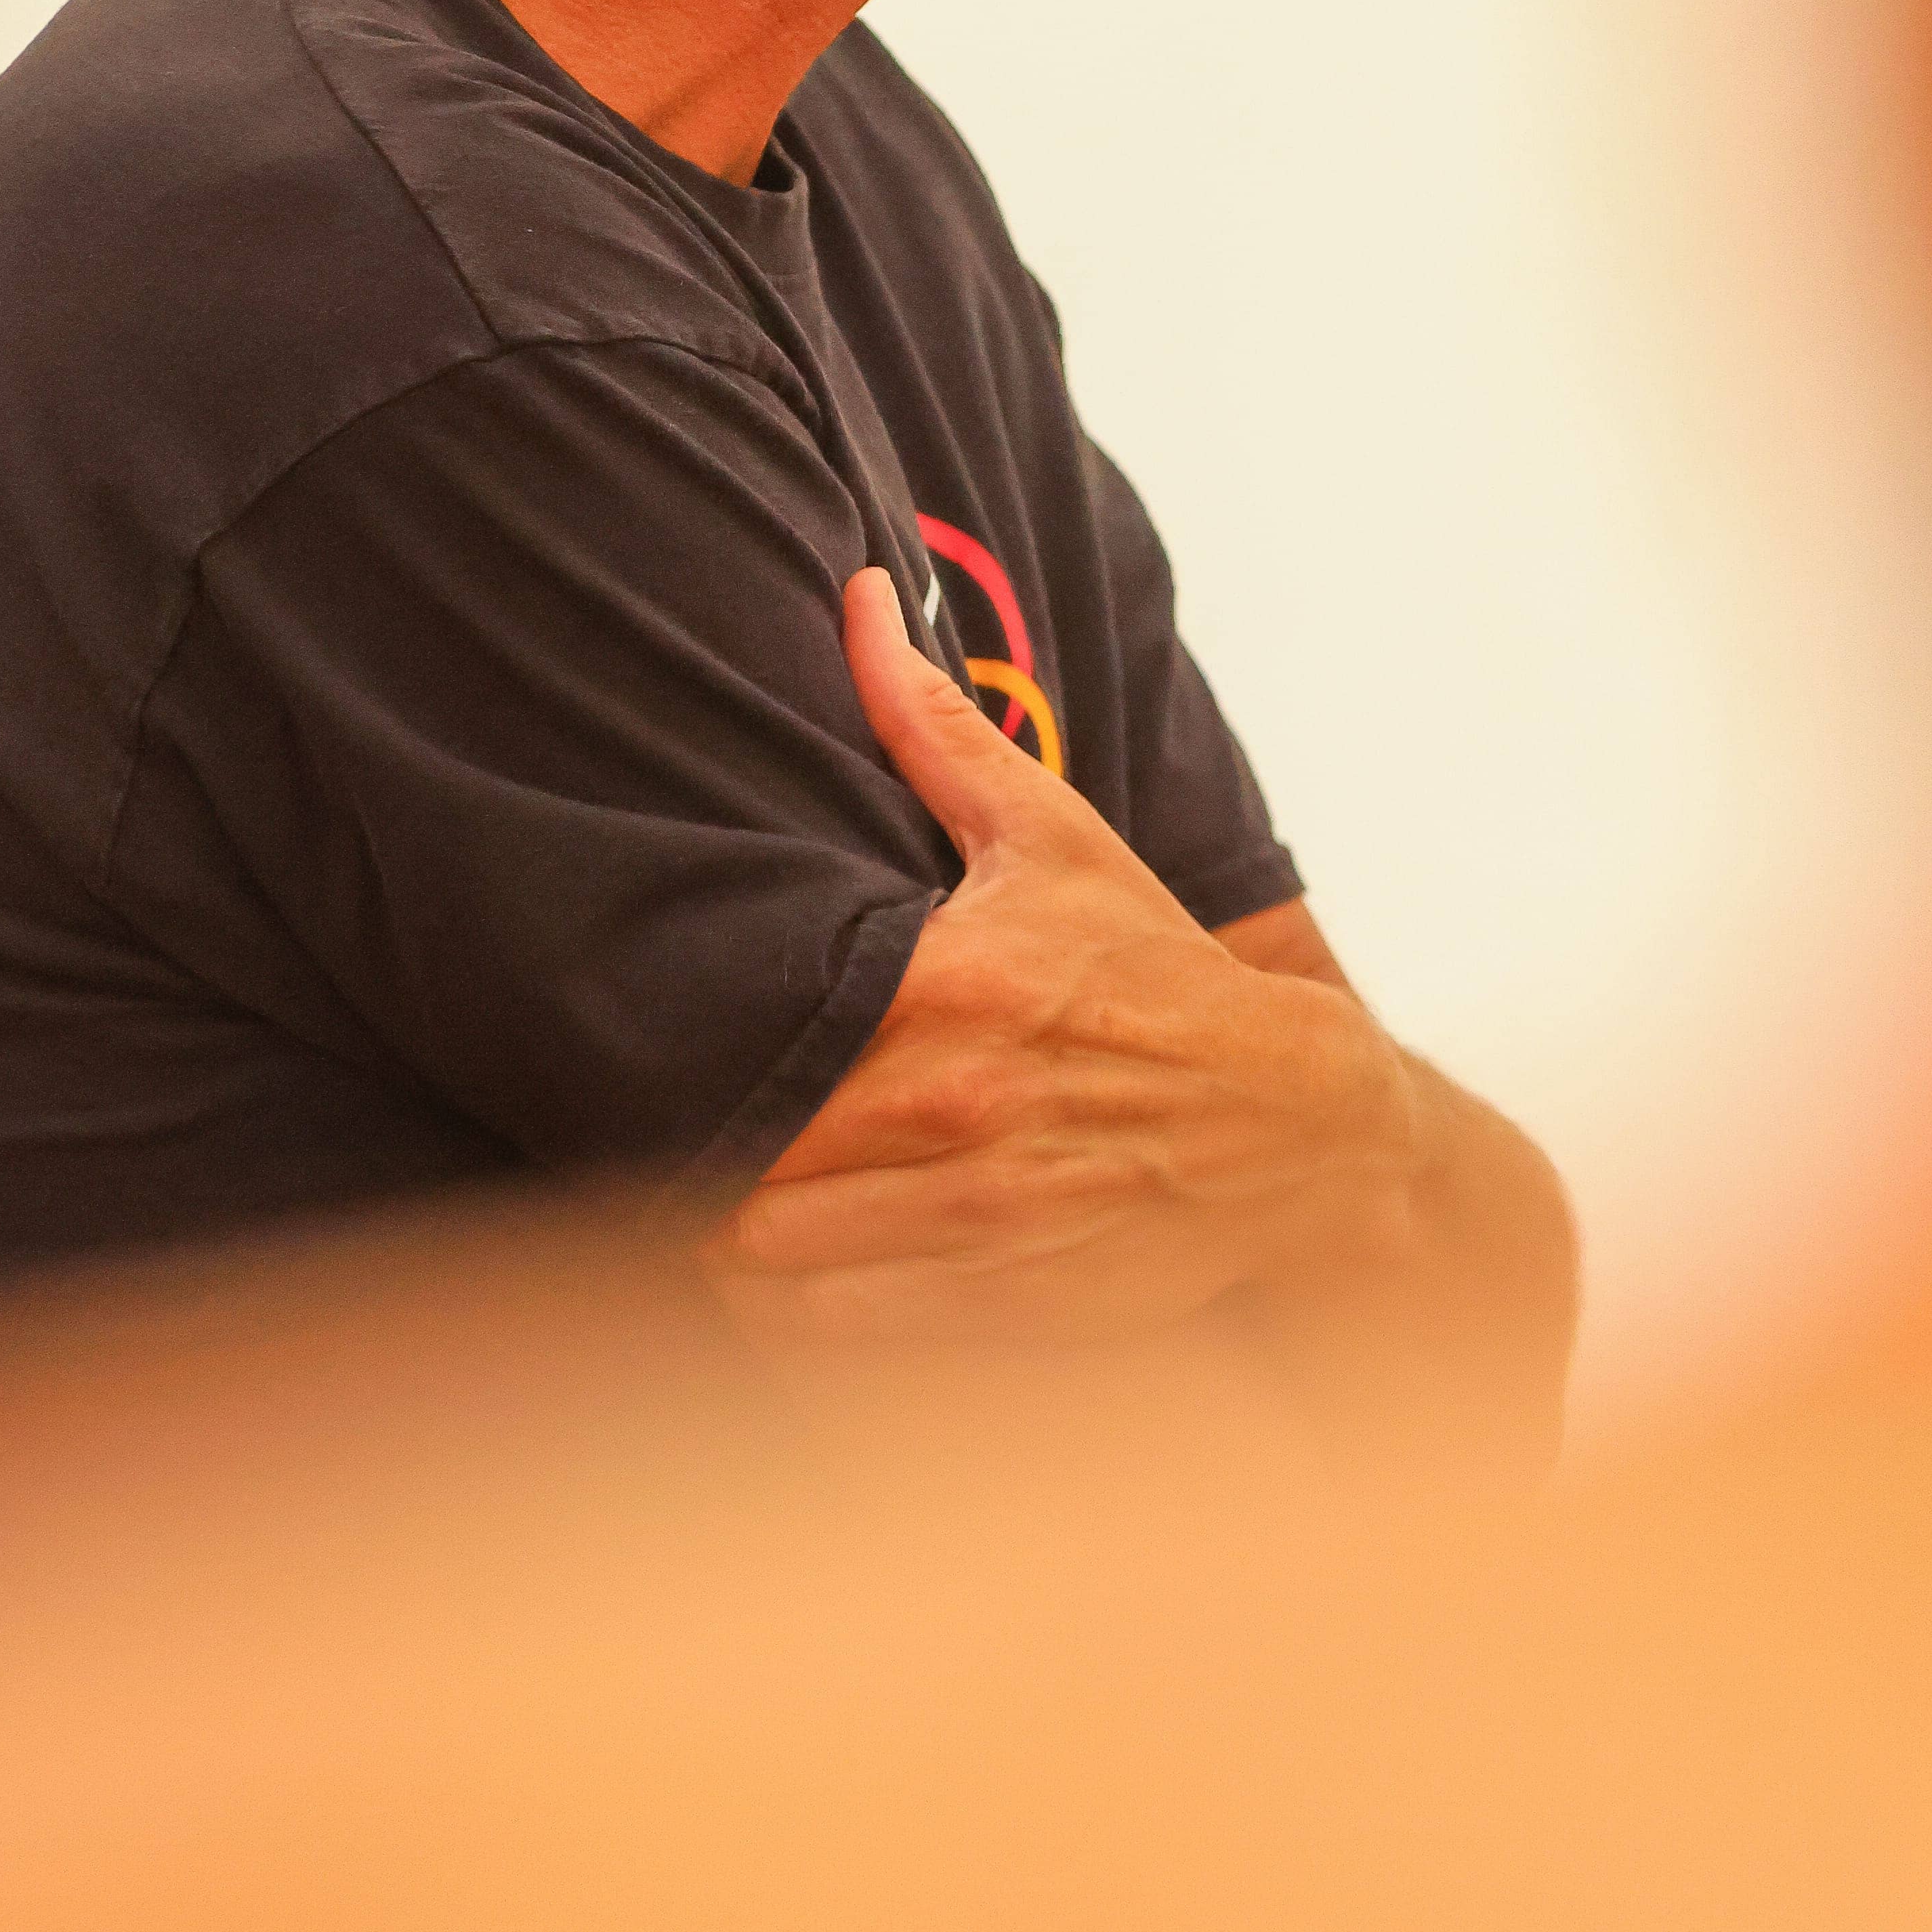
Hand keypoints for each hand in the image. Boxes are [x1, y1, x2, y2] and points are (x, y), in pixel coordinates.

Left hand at [704, 571, 1421, 1344]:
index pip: (756, 1028)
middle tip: (653, 1116)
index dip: (672, 1041)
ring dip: (716, 1233)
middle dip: (682, 1142)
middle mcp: (955, 1106)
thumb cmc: (1151, 968)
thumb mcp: (1052, 838)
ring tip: (697, 1195)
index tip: (635, 1031)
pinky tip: (772, 1273)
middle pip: (737, 1150)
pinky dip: (780, 1311)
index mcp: (949, 985)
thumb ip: (934, 729)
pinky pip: (829, 1332)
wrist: (1296, 1121)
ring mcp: (977, 1216)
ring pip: (765, 1256)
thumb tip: (858, 599)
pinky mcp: (1002, 1302)